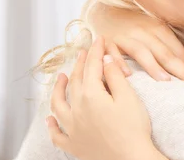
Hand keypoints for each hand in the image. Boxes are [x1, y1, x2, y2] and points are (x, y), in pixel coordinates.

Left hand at [47, 37, 158, 159]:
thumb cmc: (133, 129)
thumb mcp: (128, 97)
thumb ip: (115, 76)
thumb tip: (104, 59)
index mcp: (91, 95)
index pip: (92, 67)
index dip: (96, 51)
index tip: (99, 39)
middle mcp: (76, 110)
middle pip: (75, 81)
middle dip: (79, 64)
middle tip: (83, 51)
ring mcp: (72, 128)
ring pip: (58, 104)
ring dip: (58, 88)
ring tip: (60, 77)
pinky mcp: (73, 145)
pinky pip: (56, 133)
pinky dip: (51, 125)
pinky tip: (49, 118)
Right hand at [89, 3, 183, 81]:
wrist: (103, 10)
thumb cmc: (135, 26)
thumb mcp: (157, 34)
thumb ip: (177, 51)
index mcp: (158, 28)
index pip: (176, 49)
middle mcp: (143, 30)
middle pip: (164, 52)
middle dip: (179, 69)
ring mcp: (124, 35)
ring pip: (141, 51)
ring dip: (153, 66)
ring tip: (165, 81)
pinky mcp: (107, 41)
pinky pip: (113, 53)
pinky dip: (120, 63)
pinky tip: (127, 75)